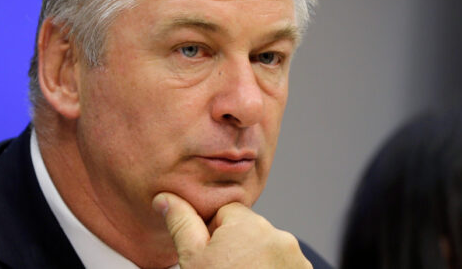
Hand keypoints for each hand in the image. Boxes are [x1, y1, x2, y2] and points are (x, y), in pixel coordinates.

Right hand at [152, 192, 312, 268]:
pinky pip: (282, 264)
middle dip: (236, 247)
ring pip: (266, 249)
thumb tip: (165, 198)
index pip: (227, 212)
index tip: (211, 256)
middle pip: (249, 230)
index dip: (213, 233)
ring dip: (255, 261)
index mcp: (250, 224)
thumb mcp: (192, 259)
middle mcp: (279, 236)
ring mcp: (296, 258)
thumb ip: (181, 222)